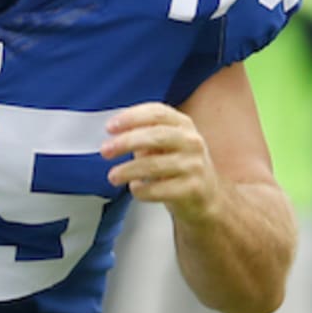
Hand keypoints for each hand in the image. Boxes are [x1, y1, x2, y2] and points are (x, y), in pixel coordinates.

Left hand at [100, 102, 222, 221]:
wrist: (206, 200)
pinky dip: (141, 190)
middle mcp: (192, 142)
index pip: (157, 112)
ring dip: (128, 170)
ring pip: (154, 165)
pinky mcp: (192, 189)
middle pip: (156, 136)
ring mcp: (194, 166)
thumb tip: (112, 134)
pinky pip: (159, 189)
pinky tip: (136, 188)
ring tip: (113, 176)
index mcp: (183, 124)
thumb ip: (143, 135)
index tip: (110, 127)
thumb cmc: (178, 167)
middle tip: (105, 150)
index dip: (131, 117)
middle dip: (126, 142)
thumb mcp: (165, 145)